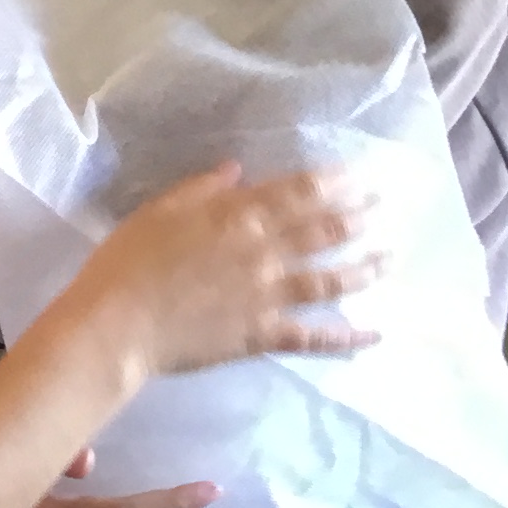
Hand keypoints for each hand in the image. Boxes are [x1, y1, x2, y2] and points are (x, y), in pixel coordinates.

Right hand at [57, 164, 380, 385]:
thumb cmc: (126, 262)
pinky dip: (347, 337)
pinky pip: (314, 337)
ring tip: (390, 258)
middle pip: (324, 231)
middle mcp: (264, 251)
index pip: (298, 192)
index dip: (332, 183)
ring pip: (330, 280)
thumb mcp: (157, 211)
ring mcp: (269, 295)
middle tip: (382, 208)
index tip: (359, 176)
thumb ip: (200, 189)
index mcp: (237, 216)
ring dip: (365, 268)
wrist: (117, 324)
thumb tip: (237, 169)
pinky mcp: (263, 334)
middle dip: (358, 216)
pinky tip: (376, 334)